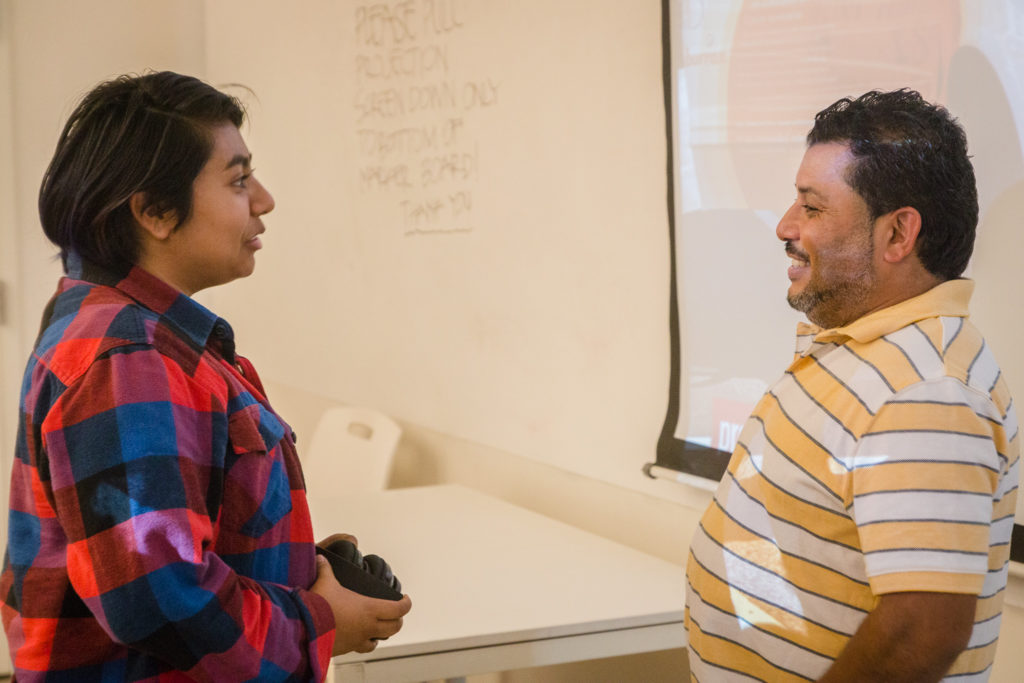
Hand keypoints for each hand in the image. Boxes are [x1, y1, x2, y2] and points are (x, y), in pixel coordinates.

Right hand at [311, 537, 411, 654]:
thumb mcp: (324, 581)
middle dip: (397, 619)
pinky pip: (362, 647)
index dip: (406, 603)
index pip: (399, 609)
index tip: (405, 598)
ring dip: (382, 633)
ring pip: (379, 640)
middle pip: (394, 627)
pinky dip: (365, 642)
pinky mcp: (346, 649)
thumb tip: (321, 558)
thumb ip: (326, 568)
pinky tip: (358, 637)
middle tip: (395, 612)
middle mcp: (367, 627)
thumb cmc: (317, 606)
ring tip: (378, 626)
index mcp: (369, 609)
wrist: (302, 629)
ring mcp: (358, 640)